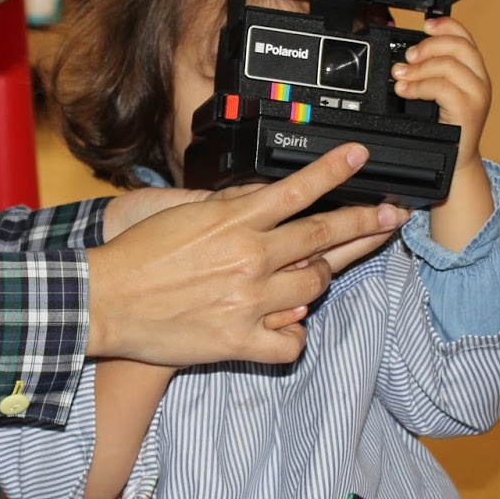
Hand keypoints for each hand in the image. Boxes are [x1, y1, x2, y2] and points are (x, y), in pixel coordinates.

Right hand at [86, 144, 407, 366]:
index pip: (297, 189)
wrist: (105, 300)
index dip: (334, 170)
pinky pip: (292, 341)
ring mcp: (248, 301)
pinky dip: (294, 334)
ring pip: (315, 289)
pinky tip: (287, 325)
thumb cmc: (138, 255)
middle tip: (394, 216)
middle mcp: (248, 258)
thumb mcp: (185, 213)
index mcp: (233, 222)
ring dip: (318, 280)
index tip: (361, 156)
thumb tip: (265, 193)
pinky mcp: (240, 340)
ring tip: (311, 275)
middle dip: (366, 223)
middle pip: (323, 238)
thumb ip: (230, 205)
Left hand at [391, 16, 490, 172]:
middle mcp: (480, 81)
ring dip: (419, 68)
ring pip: (450, 65)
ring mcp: (477, 96)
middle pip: (459, 46)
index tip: (425, 25)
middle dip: (428, 46)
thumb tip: (407, 57)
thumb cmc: (445, 130)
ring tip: (400, 77)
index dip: (446, 26)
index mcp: (474, 72)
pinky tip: (406, 91)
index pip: (466, 38)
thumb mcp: (439, 96)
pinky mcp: (468, 112)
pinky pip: (443, 88)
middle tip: (407, 58)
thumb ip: (431, 74)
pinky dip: (420, 86)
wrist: (456, 163)